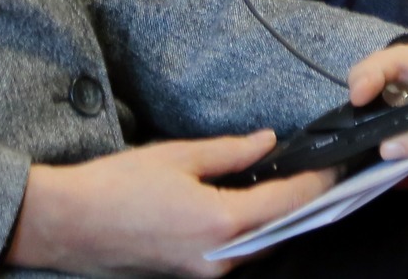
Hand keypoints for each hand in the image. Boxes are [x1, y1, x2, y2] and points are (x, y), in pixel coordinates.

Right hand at [4, 133, 332, 275]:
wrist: (69, 225)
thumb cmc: (118, 186)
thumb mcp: (179, 156)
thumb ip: (230, 152)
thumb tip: (267, 142)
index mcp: (220, 224)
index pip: (286, 204)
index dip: (316, 184)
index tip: (338, 166)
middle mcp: (219, 257)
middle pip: (279, 230)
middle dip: (307, 204)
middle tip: (329, 176)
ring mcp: (205, 271)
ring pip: (260, 245)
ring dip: (283, 218)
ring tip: (302, 186)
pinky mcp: (192, 272)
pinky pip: (237, 252)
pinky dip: (255, 229)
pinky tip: (260, 205)